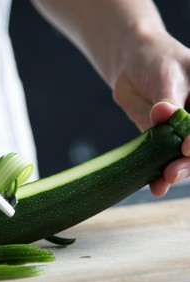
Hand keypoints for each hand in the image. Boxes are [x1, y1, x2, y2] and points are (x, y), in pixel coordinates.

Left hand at [112, 32, 189, 195]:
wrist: (132, 65)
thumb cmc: (157, 61)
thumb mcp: (166, 74)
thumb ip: (167, 98)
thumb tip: (164, 113)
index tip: (186, 147)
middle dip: (189, 162)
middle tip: (173, 172)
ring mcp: (181, 133)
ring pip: (184, 158)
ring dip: (176, 172)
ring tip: (163, 181)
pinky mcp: (161, 141)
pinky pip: (162, 159)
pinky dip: (158, 173)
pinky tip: (155, 185)